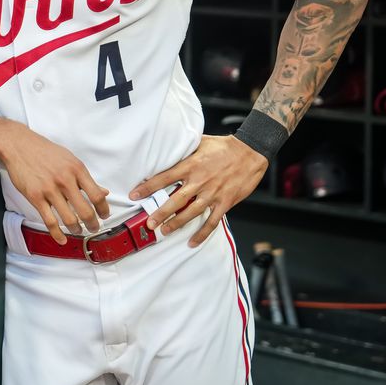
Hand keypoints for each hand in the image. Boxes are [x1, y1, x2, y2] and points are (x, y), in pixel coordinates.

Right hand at [0, 118, 109, 244]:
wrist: (18, 145)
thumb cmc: (44, 152)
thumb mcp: (69, 160)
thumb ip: (85, 178)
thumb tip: (104, 192)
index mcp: (77, 169)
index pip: (97, 196)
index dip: (103, 210)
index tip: (104, 215)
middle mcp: (65, 179)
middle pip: (86, 211)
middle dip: (92, 224)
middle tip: (93, 228)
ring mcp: (49, 189)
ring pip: (69, 219)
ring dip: (76, 230)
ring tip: (78, 231)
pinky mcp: (35, 197)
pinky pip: (50, 221)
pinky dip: (57, 234)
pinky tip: (62, 239)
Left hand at [129, 135, 267, 247]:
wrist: (251, 152)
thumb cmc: (224, 146)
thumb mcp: (200, 142)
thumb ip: (183, 149)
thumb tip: (167, 147)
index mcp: (191, 165)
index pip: (164, 178)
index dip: (148, 187)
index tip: (135, 195)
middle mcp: (200, 181)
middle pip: (176, 200)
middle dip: (160, 212)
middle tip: (148, 223)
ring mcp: (213, 193)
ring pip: (191, 212)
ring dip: (177, 223)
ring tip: (164, 231)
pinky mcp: (225, 202)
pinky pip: (212, 221)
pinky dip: (202, 233)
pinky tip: (192, 242)